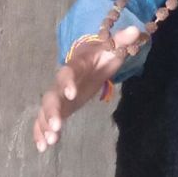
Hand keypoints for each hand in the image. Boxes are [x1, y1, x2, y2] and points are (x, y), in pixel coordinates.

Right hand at [33, 26, 141, 152]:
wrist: (92, 59)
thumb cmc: (104, 54)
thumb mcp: (114, 48)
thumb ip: (122, 40)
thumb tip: (136, 30)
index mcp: (76, 65)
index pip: (68, 72)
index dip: (68, 82)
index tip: (72, 95)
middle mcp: (63, 81)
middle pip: (52, 95)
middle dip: (52, 111)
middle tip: (57, 126)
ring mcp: (59, 95)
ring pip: (46, 109)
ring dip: (46, 124)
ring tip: (50, 142)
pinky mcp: (59, 106)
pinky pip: (44, 119)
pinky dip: (41, 131)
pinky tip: (44, 146)